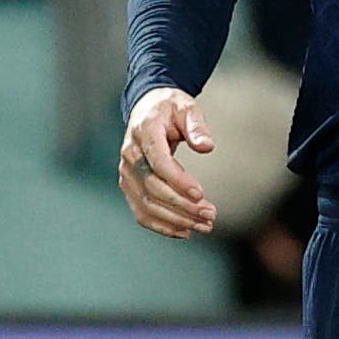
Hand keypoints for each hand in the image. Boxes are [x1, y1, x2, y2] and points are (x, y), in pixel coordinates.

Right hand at [118, 87, 217, 237]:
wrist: (147, 108)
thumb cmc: (170, 108)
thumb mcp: (187, 108)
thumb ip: (197, 126)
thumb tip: (207, 147)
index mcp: (145, 133)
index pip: (159, 162)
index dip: (178, 180)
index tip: (201, 194)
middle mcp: (130, 156)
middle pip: (153, 188)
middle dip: (183, 205)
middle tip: (211, 214)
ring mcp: (127, 174)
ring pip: (147, 205)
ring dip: (176, 220)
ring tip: (205, 225)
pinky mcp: (130, 186)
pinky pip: (141, 211)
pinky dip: (162, 225)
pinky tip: (185, 231)